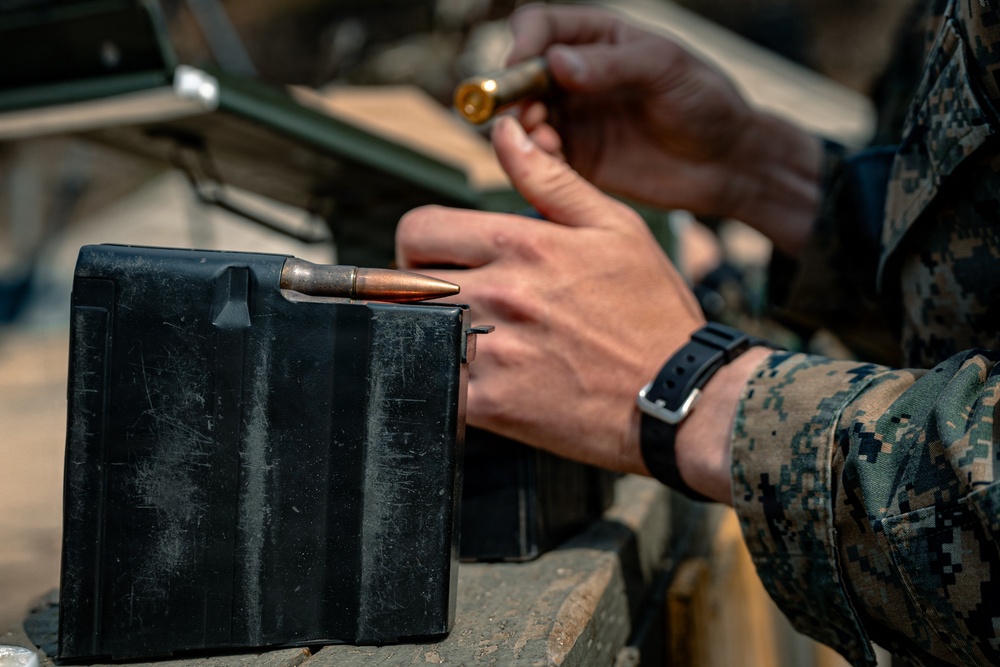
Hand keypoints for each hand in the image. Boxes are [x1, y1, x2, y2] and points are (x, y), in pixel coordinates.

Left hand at [397, 117, 704, 473]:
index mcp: (523, 243)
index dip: (422, 241)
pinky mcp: (491, 405)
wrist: (680, 395)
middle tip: (451, 298)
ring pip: (414, 331)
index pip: (420, 228)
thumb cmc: (652, 312)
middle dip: (419, 285)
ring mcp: (492, 351)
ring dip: (430, 331)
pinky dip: (444, 378)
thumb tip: (508, 134)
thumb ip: (551, 178)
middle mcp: (500, 293)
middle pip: (405, 281)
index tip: (438, 258)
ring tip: (467, 337)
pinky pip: (435, 382)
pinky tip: (478, 376)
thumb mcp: (615, 227)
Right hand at [507, 4, 821, 254]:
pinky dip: (534, 158)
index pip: (540, 27)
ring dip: (521, 128)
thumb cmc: (704, 101)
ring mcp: (573, 118)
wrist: (726, 162)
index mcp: (596, 39)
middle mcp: (575, 76)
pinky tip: (551, 161)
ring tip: (543, 138)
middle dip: (513, 92)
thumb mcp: (665, 70)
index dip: (524, 42)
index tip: (521, 63)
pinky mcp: (575, 158)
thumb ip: (611, 65)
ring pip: (522, 117)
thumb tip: (557, 63)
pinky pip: (539, 157)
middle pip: (520, 75)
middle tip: (526, 112)